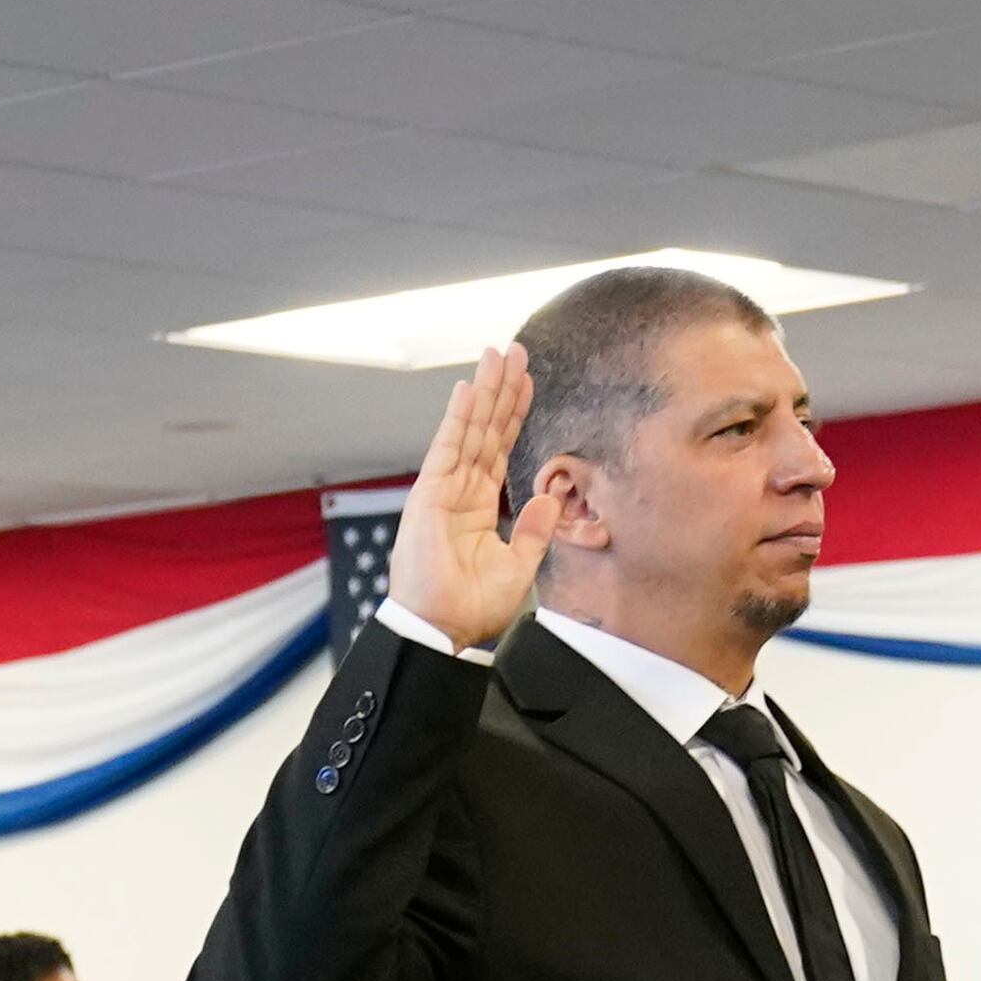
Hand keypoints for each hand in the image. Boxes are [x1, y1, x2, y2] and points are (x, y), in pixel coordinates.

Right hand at [386, 342, 556, 653]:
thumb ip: (535, 530)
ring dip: (484, 392)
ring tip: (497, 356)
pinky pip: (448, 448)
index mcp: (479, 506)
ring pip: (469, 429)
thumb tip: (551, 496)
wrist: (442, 629)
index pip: (499, 449)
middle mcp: (460, 491)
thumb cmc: (470, 608)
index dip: (513, 415)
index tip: (526, 383)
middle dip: (501, 390)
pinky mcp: (430, 494)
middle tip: (514, 351)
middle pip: (485, 429)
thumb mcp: (518, 567)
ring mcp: (443, 489)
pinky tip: (469, 389)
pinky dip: (459, 418)